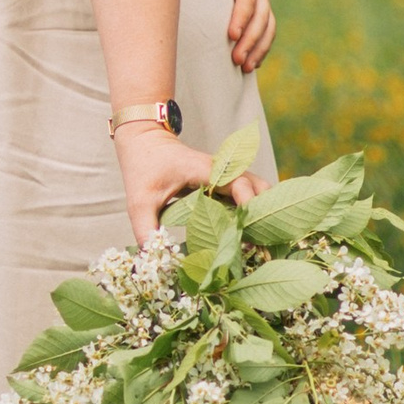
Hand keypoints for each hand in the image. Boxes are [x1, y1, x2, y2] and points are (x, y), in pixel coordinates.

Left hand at [115, 120, 258, 245]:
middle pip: (261, 188)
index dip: (248, 205)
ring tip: (255, 245)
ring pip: (260, 192)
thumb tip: (154, 261)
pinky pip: (249, 197)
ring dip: (261, 215)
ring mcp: (228, 176)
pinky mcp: (226, 184)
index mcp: (206, 170)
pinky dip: (253, 213)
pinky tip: (245, 237)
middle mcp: (224, 171)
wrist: (144, 142)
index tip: (245, 232)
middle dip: (264, 215)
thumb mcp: (139, 202)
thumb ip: (146, 230)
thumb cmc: (143, 168)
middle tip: (257, 246)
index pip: (240, 183)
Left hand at [201, 0, 275, 74]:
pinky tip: (252, 63)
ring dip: (258, 47)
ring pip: (268, 25)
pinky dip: (262, 45)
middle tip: (236, 61)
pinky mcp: (259, 3)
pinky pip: (267, 27)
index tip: (231, 35)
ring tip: (244, 68)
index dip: (241, 16)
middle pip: (261, 16)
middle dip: (250, 40)